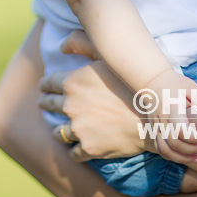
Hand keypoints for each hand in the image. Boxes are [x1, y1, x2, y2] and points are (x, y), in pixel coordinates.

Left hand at [38, 30, 196, 161]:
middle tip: (45, 105)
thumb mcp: (106, 56)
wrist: (152, 115)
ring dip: (59, 130)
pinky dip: (74, 151)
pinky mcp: (88, 148)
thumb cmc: (131, 83)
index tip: (44, 88)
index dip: (45, 86)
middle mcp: (70, 106)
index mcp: (72, 82)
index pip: (48, 84)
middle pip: (49, 105)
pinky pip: (73, 153)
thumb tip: (61, 46)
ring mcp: (78, 128)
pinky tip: (76, 149)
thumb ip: (82, 44)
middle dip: (46, 104)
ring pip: (59, 132)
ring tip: (60, 131)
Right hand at [144, 69, 196, 163]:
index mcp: (171, 108)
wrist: (152, 82)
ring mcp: (156, 127)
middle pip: (174, 143)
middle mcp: (161, 120)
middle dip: (193, 148)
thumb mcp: (190, 86)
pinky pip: (161, 150)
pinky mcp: (154, 131)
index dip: (195, 137)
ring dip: (183, 158)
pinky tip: (186, 156)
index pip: (180, 129)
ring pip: (166, 150)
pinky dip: (173, 157)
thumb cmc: (175, 84)